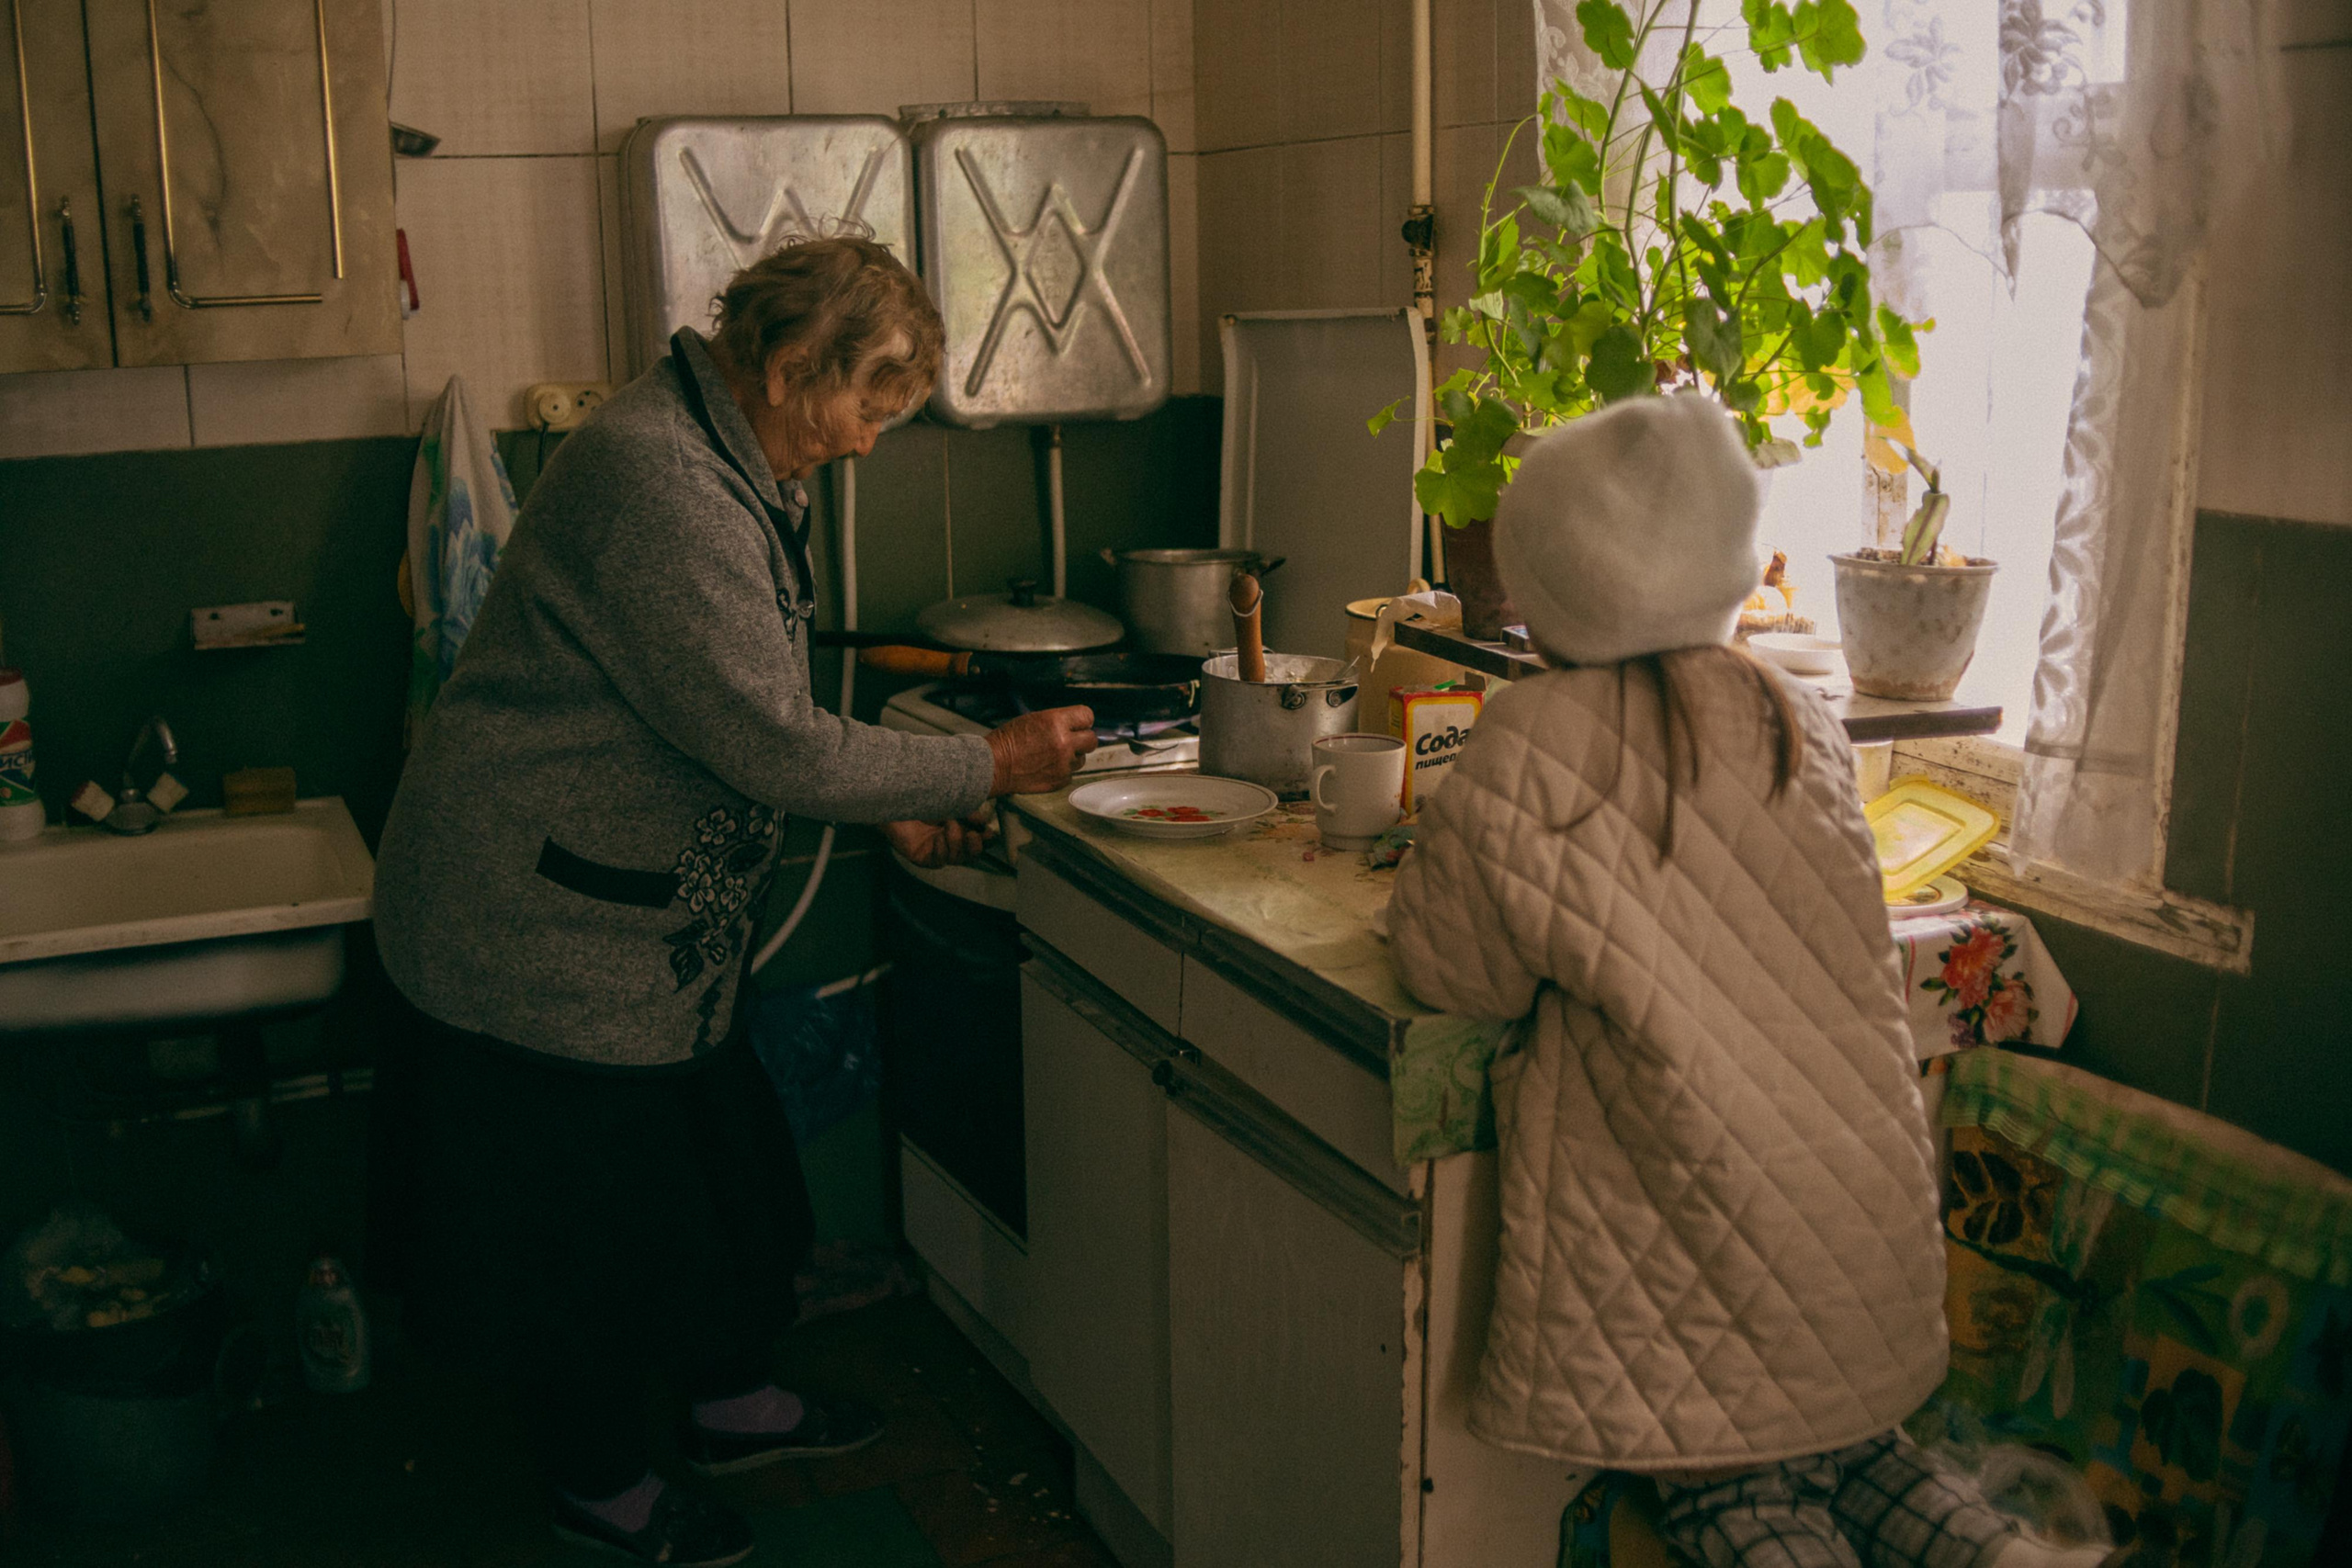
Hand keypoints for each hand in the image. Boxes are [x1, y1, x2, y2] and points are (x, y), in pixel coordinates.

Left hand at [882, 810, 999, 868]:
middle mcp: (949, 843)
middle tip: (972, 834)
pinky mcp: (923, 858)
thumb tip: (982, 822)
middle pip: (971, 855)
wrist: (896, 801)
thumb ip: (967, 812)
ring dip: (956, 840)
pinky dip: (941, 849)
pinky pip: (939, 861)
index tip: (988, 831)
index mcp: (958, 829)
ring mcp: (936, 852)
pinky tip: (937, 838)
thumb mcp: (950, 803)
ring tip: (948, 824)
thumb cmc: (922, 799)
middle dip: (975, 846)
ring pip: (956, 858)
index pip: (978, 841)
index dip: (986, 840)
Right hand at [987, 705, 1097, 793]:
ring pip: (1081, 759)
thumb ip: (1059, 722)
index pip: (1087, 716)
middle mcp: (1064, 743)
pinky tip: (1046, 767)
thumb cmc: (1009, 741)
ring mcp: (1063, 764)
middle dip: (1083, 739)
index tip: (1079, 724)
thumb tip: (1077, 726)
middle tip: (1071, 741)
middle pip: (1091, 740)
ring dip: (1071, 757)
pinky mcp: (1060, 780)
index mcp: (1056, 722)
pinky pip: (1070, 774)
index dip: (1083, 720)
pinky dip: (1062, 771)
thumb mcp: (1034, 719)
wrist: (994, 766)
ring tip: (1051, 755)